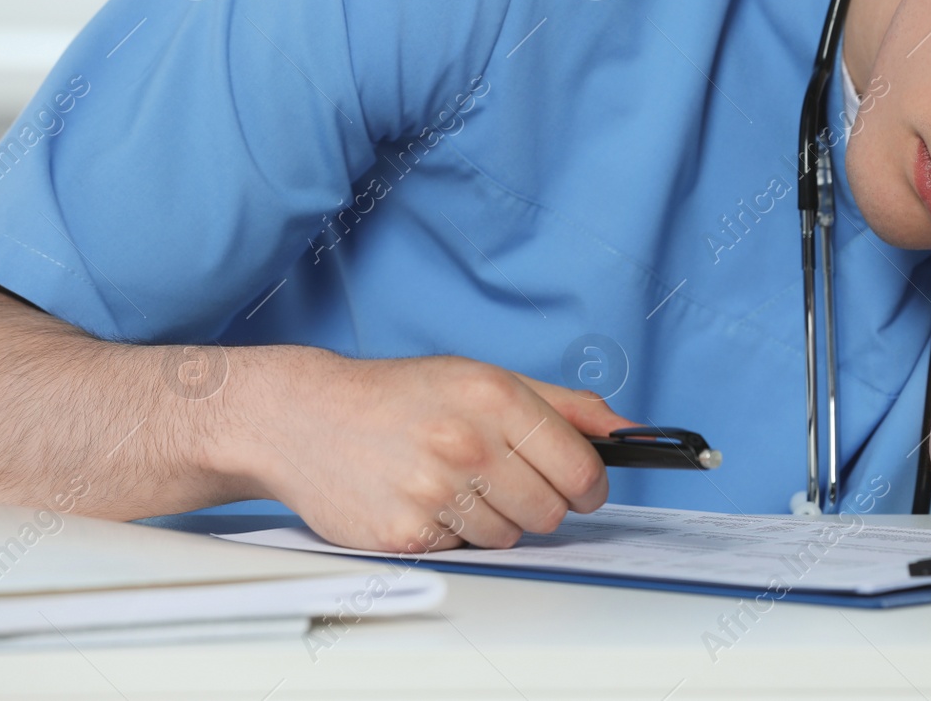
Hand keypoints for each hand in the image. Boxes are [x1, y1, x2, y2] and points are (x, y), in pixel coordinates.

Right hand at [217, 349, 637, 552]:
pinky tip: (426, 501)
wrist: (304, 417)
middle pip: (551, 512)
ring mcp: (433, 491)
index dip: (591, 485)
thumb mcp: (484, 378)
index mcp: (495, 397)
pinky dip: (454, 534)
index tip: (584, 488)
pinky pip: (464, 553)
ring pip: (509, 537)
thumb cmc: (401, 397)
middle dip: (542, 504)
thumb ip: (562, 405)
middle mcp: (466, 442)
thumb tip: (625, 431)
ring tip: (456, 483)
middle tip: (509, 483)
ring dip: (494, 520)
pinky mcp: (404, 534)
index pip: (581, 468)